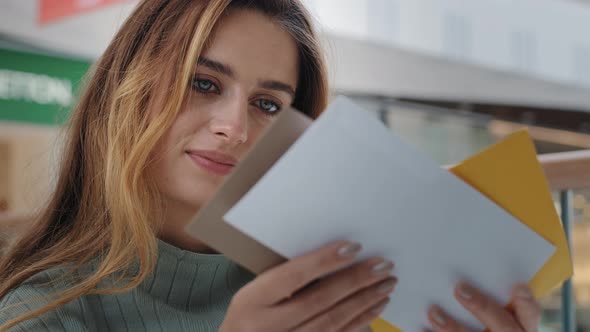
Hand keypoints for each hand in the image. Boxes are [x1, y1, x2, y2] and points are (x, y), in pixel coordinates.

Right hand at [219, 241, 396, 331]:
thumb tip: (335, 255)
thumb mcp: (255, 292)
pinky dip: (361, 320)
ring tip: (386, 282)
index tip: (352, 247)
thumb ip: (288, 277)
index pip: (293, 276)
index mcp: (252, 301)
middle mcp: (267, 326)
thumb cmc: (251, 314)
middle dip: (355, 280)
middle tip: (382, 264)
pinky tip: (376, 305)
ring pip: (333, 321)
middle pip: (318, 300)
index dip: (324, 261)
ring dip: (364, 300)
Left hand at [427, 282, 540, 331]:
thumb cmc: (490, 319)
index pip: (529, 314)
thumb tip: (465, 264)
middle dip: (482, 308)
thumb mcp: (501, 309)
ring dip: (452, 328)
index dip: (526, 302)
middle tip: (460, 289)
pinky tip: (421, 328)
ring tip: (433, 312)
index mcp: (522, 326)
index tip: (518, 286)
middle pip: (502, 326)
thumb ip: (491, 292)